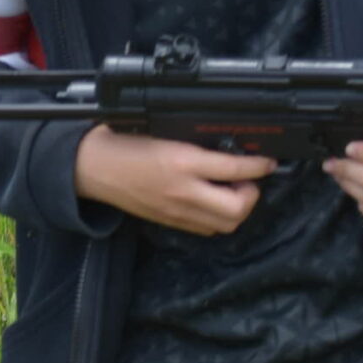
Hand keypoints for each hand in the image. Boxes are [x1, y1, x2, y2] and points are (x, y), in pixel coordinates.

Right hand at [75, 125, 276, 234]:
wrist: (94, 168)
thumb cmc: (126, 144)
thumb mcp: (165, 133)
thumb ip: (197, 144)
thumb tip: (230, 146)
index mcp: (182, 161)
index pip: (235, 168)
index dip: (259, 165)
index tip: (268, 161)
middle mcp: (183, 190)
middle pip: (238, 207)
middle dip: (252, 194)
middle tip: (249, 180)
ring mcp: (177, 210)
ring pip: (226, 223)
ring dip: (238, 208)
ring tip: (232, 191)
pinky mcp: (171, 222)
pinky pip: (207, 228)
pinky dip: (218, 217)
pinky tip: (213, 202)